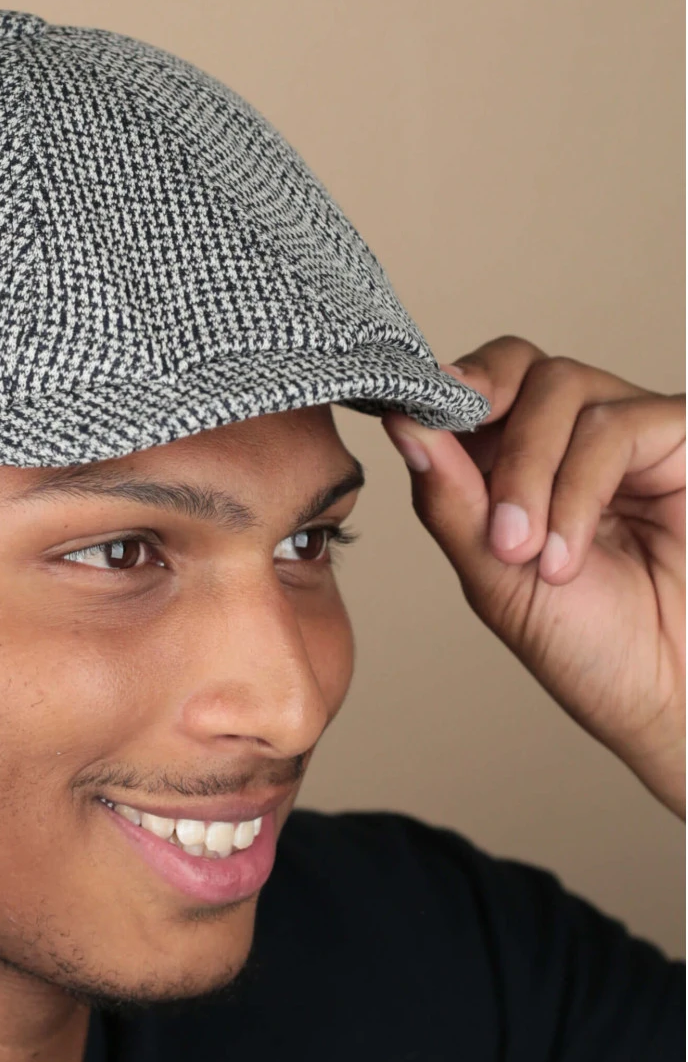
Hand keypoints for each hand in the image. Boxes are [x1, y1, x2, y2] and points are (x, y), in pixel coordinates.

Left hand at [381, 336, 684, 817]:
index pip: (480, 384)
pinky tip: (566, 555)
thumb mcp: (491, 571)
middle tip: (475, 493)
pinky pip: (615, 427)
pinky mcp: (681, 440)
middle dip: (484, 417)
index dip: (446, 389)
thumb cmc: (586, 644)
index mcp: (518, 459)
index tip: (406, 410)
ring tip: (525, 554)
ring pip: (561, 389)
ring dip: (528, 476)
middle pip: (519, 364)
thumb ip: (448, 496)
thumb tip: (402, 419)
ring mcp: (632, 433)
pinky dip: (576, 492)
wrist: (664, 696)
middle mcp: (574, 436)